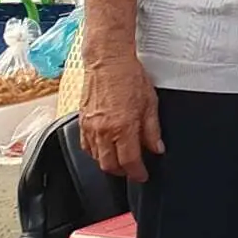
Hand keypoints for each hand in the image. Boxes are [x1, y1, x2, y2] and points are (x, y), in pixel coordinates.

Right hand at [79, 54, 163, 181]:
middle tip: (133, 170)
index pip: (129, 161)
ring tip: (121, 159)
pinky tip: (106, 148)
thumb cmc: (129, 76)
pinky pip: (85, 146)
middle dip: (122, 172)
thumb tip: (156, 148)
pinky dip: (96, 152)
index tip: (143, 176)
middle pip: (109, 165)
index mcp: (122, 127)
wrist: (107, 61)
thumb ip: (152, 129)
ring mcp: (89, 128)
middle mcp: (103, 131)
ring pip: (96, 158)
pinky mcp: (80, 122)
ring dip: (108, 163)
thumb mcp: (150, 102)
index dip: (137, 173)